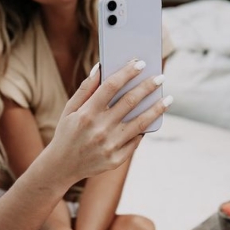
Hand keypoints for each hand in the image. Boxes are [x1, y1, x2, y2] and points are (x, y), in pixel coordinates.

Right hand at [49, 61, 171, 183]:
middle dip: (147, 87)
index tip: (140, 63)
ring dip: (156, 109)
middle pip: (130, 102)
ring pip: (140, 123)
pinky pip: (136, 141)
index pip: (111, 86)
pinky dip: (145, 129)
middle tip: (160, 77)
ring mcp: (109, 146)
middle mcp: (99, 129)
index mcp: (86, 114)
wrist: (62, 167)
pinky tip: (154, 119)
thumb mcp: (69, 109)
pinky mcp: (116, 159)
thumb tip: (101, 67)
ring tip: (168, 99)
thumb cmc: (67, 133)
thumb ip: (85, 89)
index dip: (127, 73)